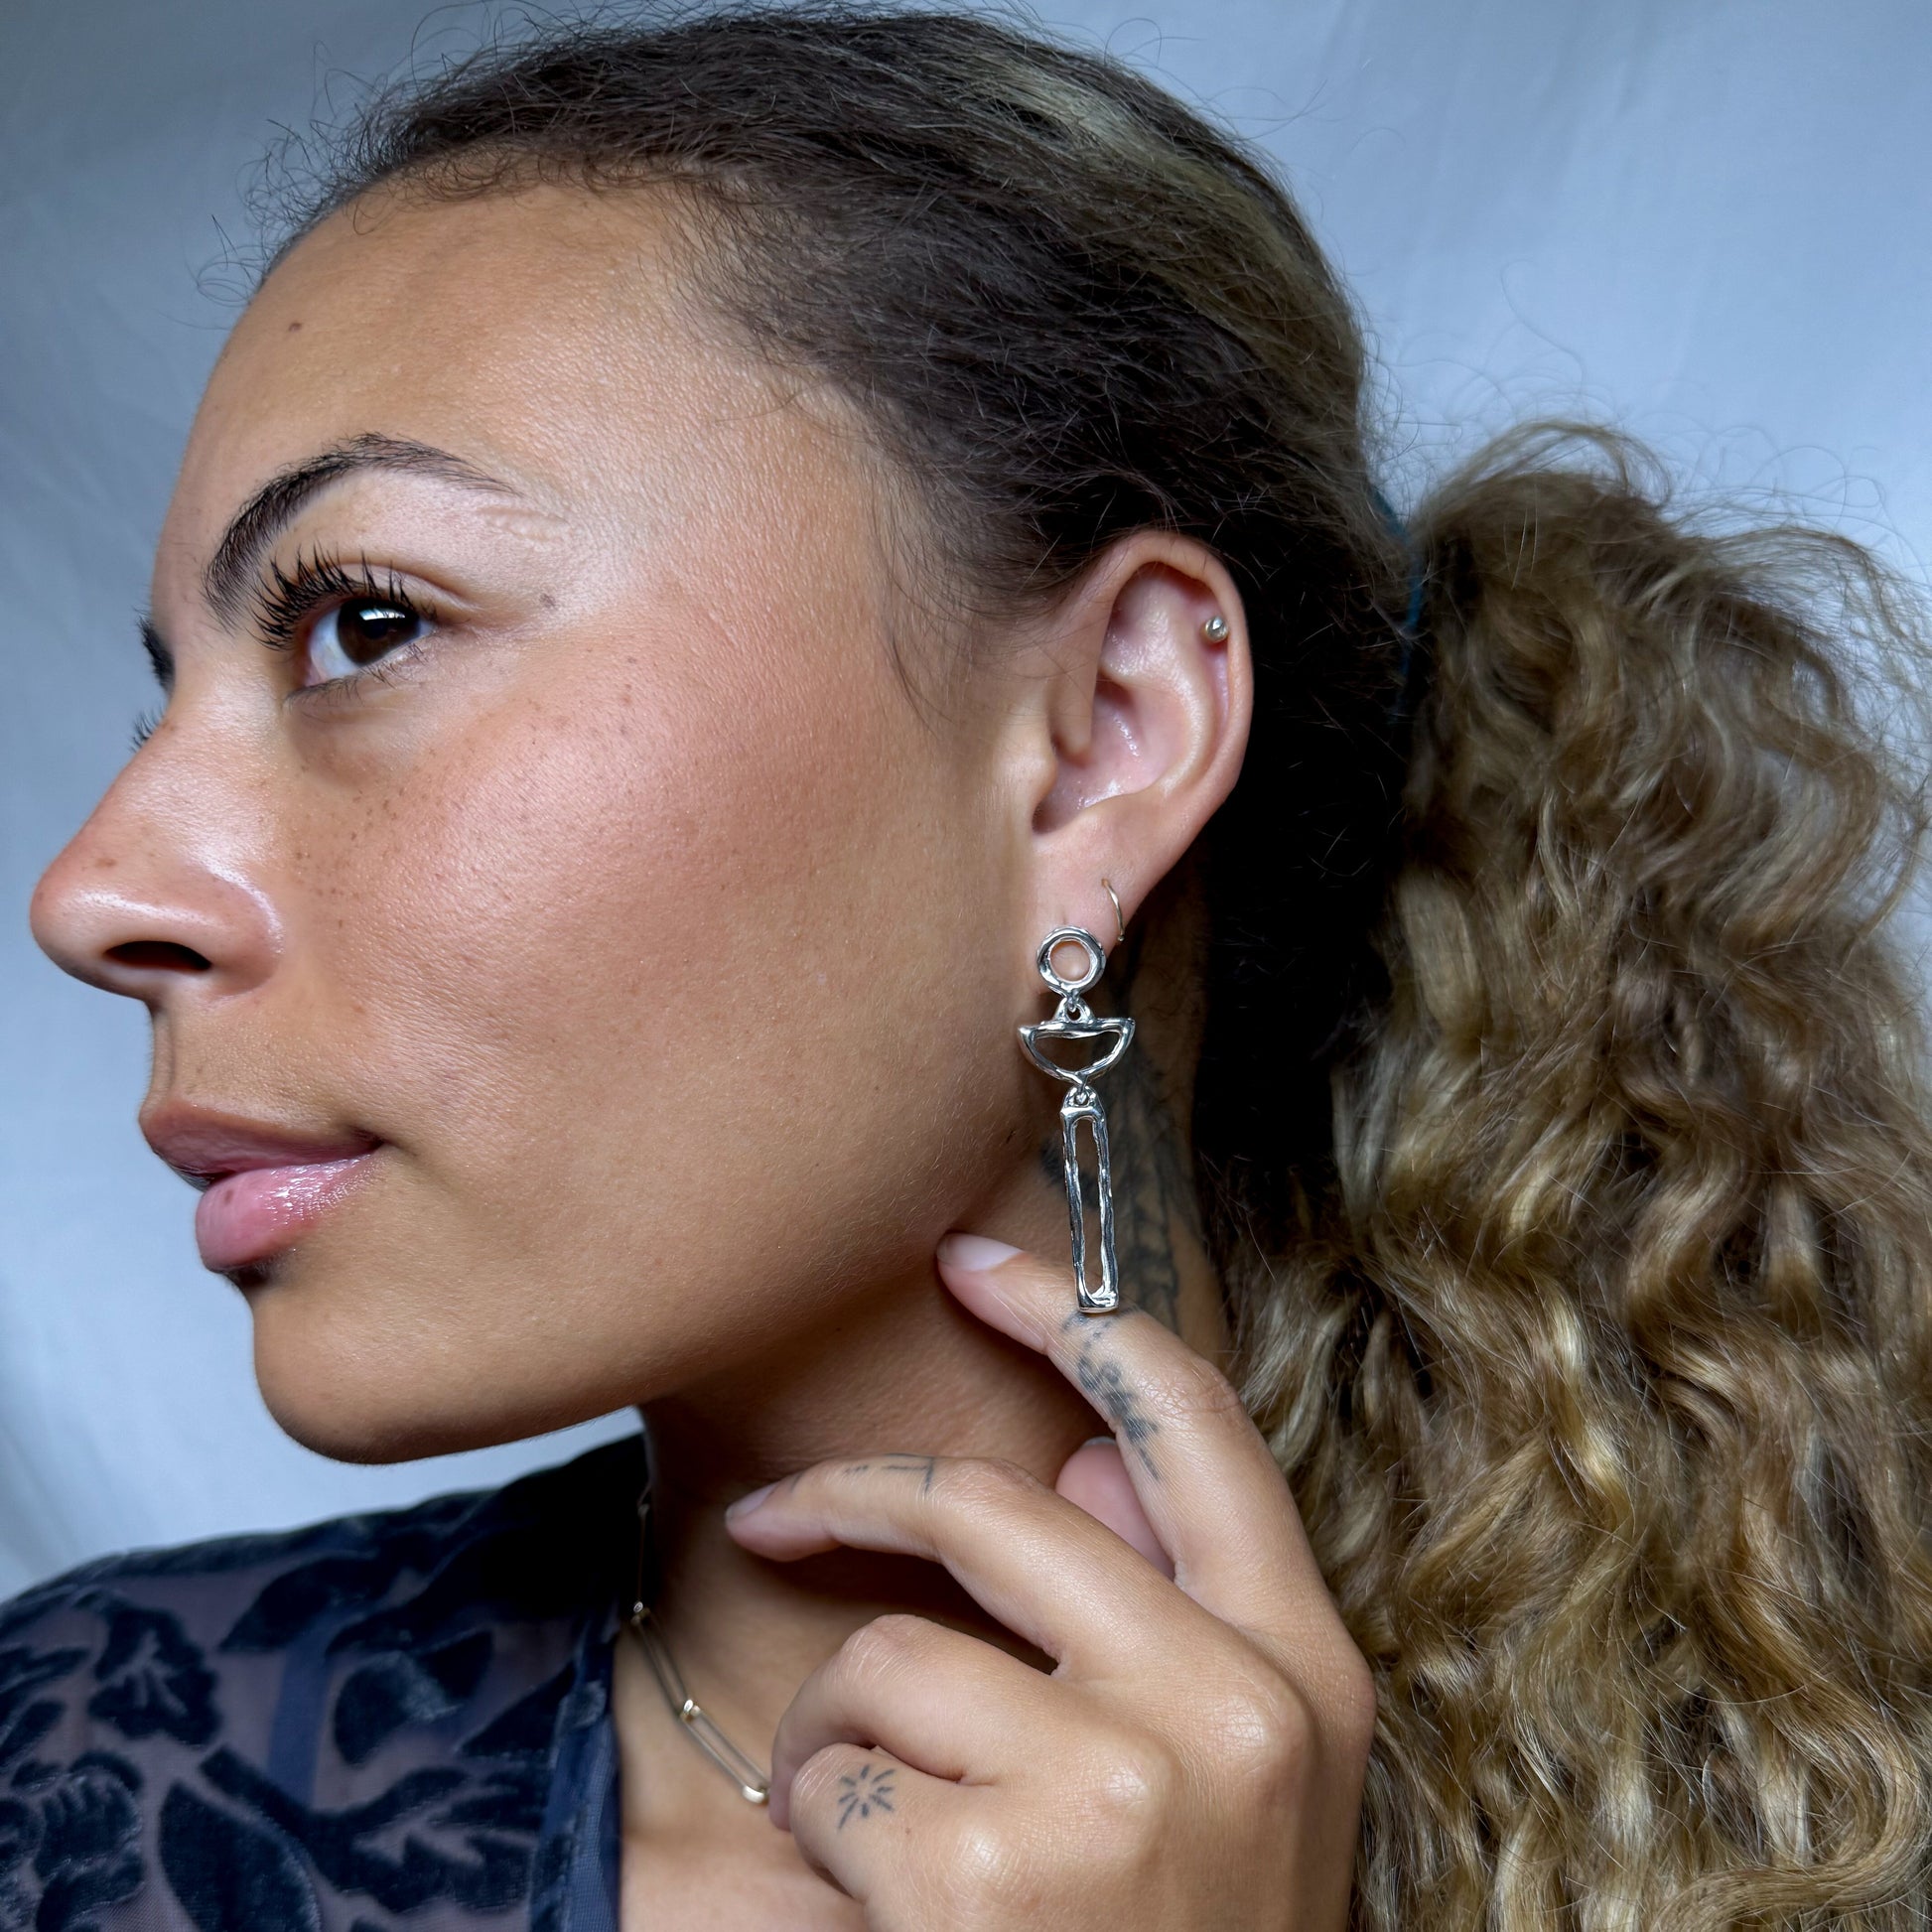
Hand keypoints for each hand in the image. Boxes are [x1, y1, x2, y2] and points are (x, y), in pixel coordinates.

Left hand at [723, 1234, 1374, 1929]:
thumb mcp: (1234, 1794)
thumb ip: (1166, 1625)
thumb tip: (1063, 1471)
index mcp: (1305, 1672)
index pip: (1195, 1425)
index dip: (1073, 1314)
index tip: (969, 1258)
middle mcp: (1233, 1708)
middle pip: (991, 1508)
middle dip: (853, 1499)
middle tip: (776, 1521)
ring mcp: (1120, 1789)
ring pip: (889, 1652)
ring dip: (842, 1738)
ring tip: (881, 1840)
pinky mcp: (990, 1875)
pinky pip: (838, 1778)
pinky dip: (826, 1837)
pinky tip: (879, 1915)